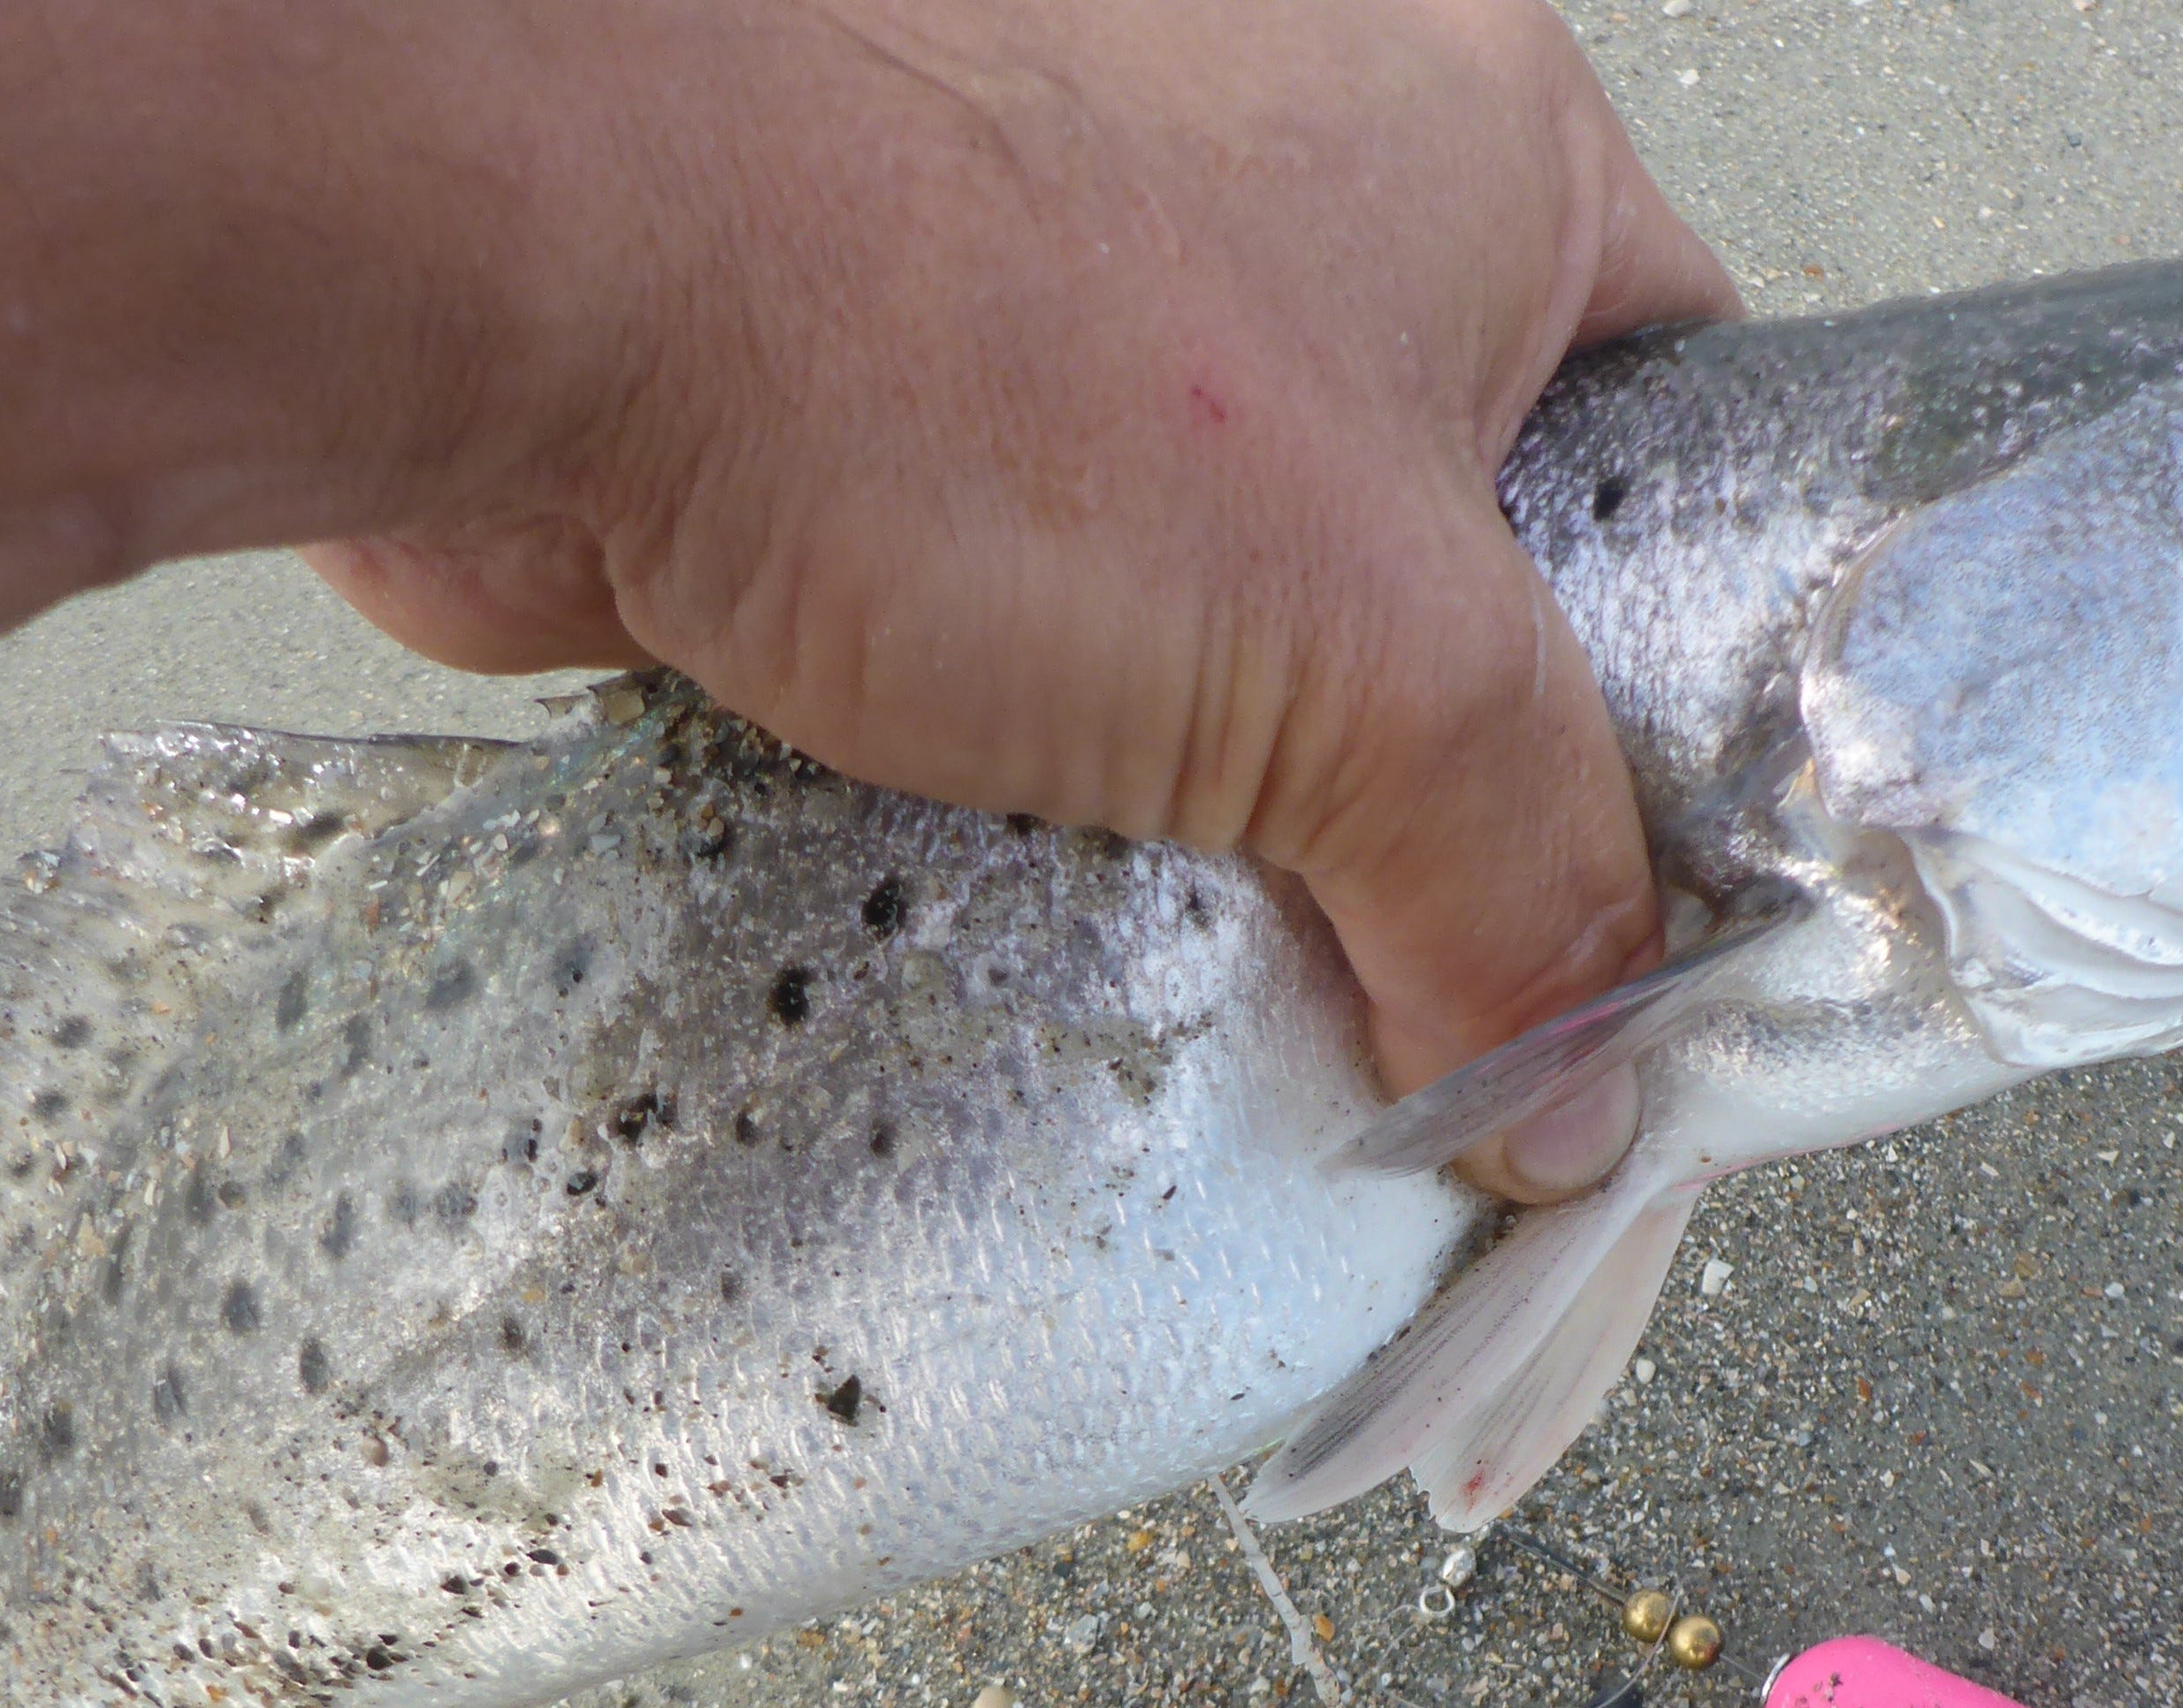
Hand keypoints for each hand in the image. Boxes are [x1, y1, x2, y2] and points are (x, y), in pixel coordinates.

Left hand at [0, 0, 1735, 1202]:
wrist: (498, 267)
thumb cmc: (942, 330)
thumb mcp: (1367, 661)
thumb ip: (1523, 882)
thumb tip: (1583, 1081)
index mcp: (1480, 151)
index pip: (1682, 445)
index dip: (1684, 680)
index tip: (1645, 878)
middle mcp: (1277, 191)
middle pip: (1441, 564)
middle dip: (1418, 782)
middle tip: (1428, 963)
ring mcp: (1058, 307)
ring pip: (1213, 628)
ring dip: (1212, 803)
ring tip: (1210, 941)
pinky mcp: (878, 436)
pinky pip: (1025, 659)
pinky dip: (1033, 788)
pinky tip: (1028, 894)